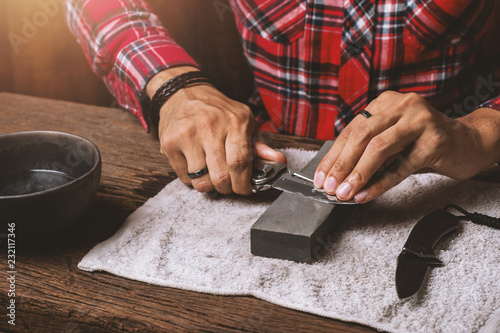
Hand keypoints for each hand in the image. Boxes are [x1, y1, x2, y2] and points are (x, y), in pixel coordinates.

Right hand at [148, 67, 285, 194]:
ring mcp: (187, 135)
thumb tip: (278, 161)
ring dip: (209, 185)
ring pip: (201, 180)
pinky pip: (184, 177)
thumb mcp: (243, 121)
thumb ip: (259, 145)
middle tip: (228, 185)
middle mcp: (210, 127)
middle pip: (221, 176)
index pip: (240, 162)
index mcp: (234, 121)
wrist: (183, 92)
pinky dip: (192, 179)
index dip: (243, 183)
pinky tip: (197, 166)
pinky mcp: (170, 143)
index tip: (245, 188)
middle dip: (227, 188)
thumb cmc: (217, 110)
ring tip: (212, 175)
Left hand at [313, 91, 499, 202]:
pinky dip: (380, 183)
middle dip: (341, 165)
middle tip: (329, 187)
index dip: (333, 156)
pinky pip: (401, 166)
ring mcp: (419, 121)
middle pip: (362, 136)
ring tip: (344, 193)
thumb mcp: (391, 142)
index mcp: (385, 103)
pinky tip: (366, 194)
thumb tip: (337, 177)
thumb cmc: (422, 143)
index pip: (351, 130)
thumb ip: (366, 153)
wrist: (466, 143)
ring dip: (358, 174)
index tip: (321, 177)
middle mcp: (401, 105)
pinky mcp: (434, 141)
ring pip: (379, 148)